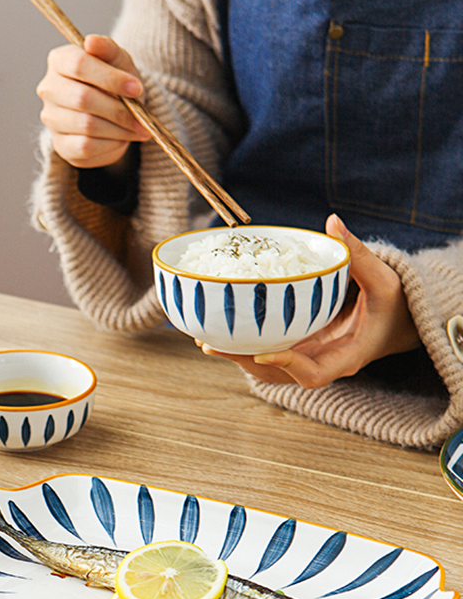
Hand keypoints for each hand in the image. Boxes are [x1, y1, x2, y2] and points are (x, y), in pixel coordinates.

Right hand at [36, 34, 150, 168]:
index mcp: (59, 60)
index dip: (110, 78)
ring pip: (86, 125)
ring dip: (118, 129)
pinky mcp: (60, 144)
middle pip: (83, 99)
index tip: (137, 88)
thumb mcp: (117, 61)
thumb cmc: (113, 82)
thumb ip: (108, 49)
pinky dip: (110, 144)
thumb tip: (91, 41)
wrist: (110, 115)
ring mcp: (51, 119)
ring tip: (138, 128)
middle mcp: (49, 89)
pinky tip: (123, 139)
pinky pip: (86, 146)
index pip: (79, 65)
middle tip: (141, 116)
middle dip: (118, 109)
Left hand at [196, 214, 420, 387]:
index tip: (263, 353)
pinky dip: (243, 345)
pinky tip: (218, 330)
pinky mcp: (296, 351)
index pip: (314, 374)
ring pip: (266, 368)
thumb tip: (333, 222)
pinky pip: (266, 353)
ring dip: (236, 357)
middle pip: (277, 375)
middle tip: (211, 344)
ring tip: (204, 339)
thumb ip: (358, 255)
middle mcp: (320, 364)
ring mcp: (305, 361)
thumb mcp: (384, 280)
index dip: (287, 366)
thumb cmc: (393, 305)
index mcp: (346, 357)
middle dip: (244, 362)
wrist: (394, 323)